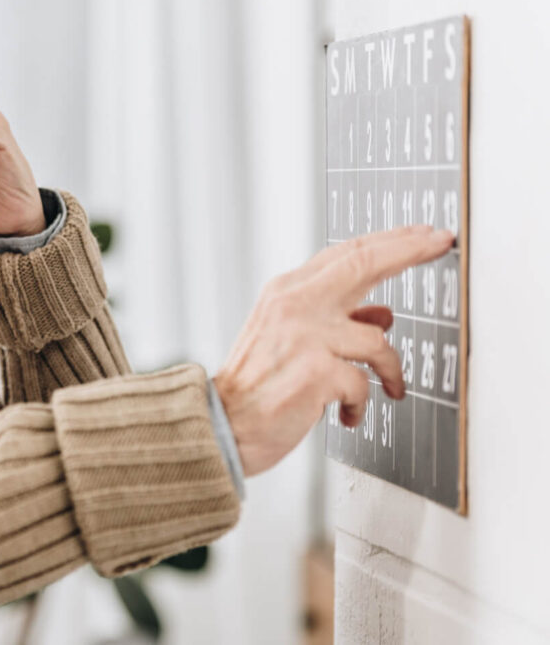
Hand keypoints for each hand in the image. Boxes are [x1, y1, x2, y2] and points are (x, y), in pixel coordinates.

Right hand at [213, 225, 454, 475]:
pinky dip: (360, 403)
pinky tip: (348, 413)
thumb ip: (333, 319)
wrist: (221, 425)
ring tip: (389, 387)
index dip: (391, 241)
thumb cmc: (255, 386)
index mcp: (285, 292)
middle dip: (409, 249)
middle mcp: (294, 305)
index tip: (424, 234)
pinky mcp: (317, 373)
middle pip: (363, 263)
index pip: (345, 254)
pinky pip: (363, 384)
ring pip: (377, 339)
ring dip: (390, 369)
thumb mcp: (289, 339)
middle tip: (439, 243)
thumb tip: (381, 315)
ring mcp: (306, 337)